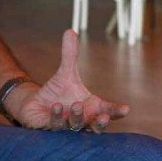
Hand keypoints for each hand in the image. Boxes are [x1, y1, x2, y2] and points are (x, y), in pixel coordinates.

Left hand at [10, 29, 129, 133]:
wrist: (36, 104)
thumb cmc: (57, 92)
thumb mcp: (65, 73)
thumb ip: (70, 55)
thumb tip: (70, 30)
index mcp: (92, 108)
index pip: (108, 111)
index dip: (117, 112)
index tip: (126, 108)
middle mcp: (82, 120)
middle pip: (95, 126)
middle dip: (99, 122)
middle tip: (102, 116)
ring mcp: (68, 128)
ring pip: (76, 127)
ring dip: (78, 117)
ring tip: (77, 105)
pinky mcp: (50, 130)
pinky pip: (56, 126)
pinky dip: (57, 117)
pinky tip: (56, 107)